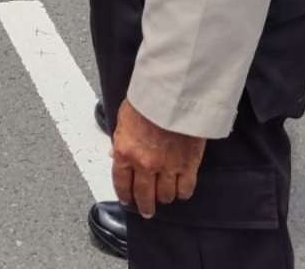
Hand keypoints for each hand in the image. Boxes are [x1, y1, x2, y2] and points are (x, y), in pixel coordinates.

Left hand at [111, 100, 204, 219]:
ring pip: (165, 195)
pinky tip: (181, 191)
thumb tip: (115, 154)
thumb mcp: (123, 118)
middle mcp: (145, 164)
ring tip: (164, 198)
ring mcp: (168, 166)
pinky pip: (185, 188)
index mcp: (125, 152)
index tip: (127, 200)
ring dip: (164, 198)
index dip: (124, 195)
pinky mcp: (188, 164)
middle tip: (147, 210)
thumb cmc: (148, 99)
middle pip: (144, 195)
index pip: (121, 183)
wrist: (174, 93)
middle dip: (145, 206)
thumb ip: (120, 140)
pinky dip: (183, 192)